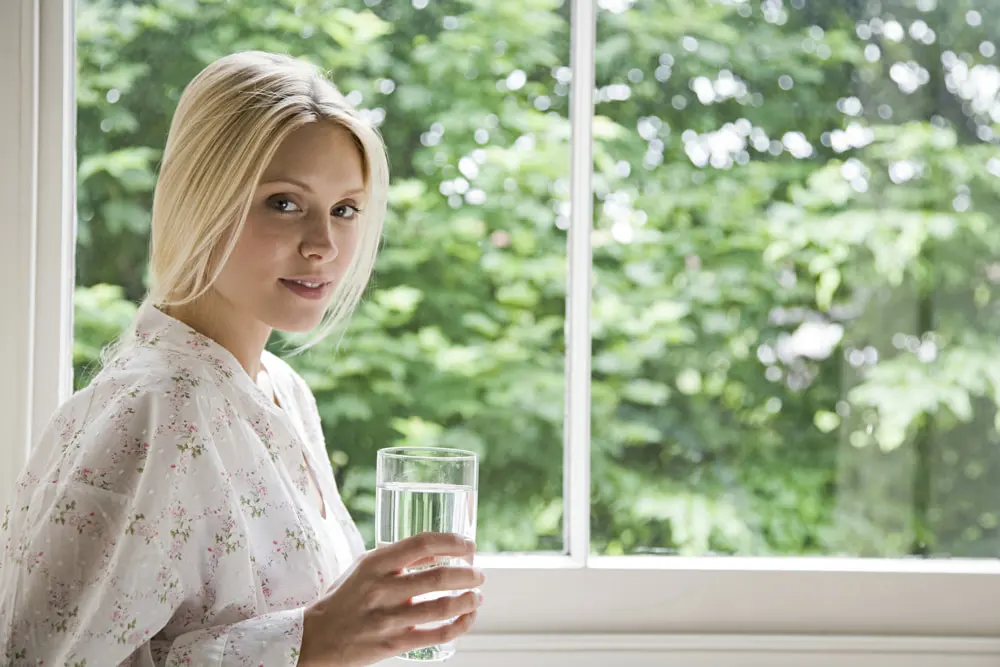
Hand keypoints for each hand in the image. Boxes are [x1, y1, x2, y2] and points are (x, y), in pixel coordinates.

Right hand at [297, 532, 484, 666]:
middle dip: (468, 574)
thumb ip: (400, 558)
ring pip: (441, 608)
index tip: (469, 545)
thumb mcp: (365, 568)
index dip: (452, 542)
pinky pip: (436, 635)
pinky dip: (459, 626)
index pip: (421, 543)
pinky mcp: (393, 644)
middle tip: (479, 574)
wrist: (316, 638)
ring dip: (468, 600)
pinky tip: (468, 618)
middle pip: (438, 577)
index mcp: (375, 563)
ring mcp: (387, 618)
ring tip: (477, 596)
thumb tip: (441, 550)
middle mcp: (381, 589)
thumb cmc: (346, 597)